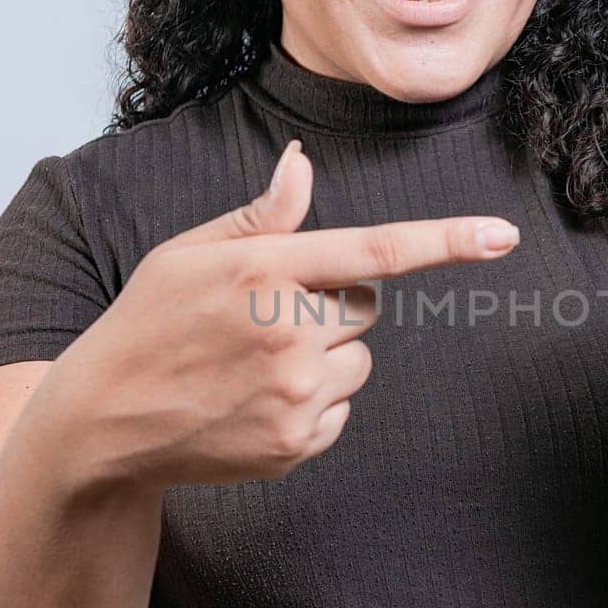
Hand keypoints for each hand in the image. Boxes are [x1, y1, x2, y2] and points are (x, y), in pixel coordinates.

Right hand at [52, 139, 521, 485]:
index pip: (376, 250)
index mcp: (263, 271)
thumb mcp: (189, 255)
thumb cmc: (147, 323)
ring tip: (255, 364)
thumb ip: (260, 217)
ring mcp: (294, 394)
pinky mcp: (295, 443)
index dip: (447, 241)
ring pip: (357, 361)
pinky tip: (254, 401)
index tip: (503, 235)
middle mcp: (287, 332)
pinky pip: (341, 410)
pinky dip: (312, 404)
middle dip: (331, 304)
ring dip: (324, 357)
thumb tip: (304, 163)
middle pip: (366, 306)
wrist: (104, 422)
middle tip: (267, 318)